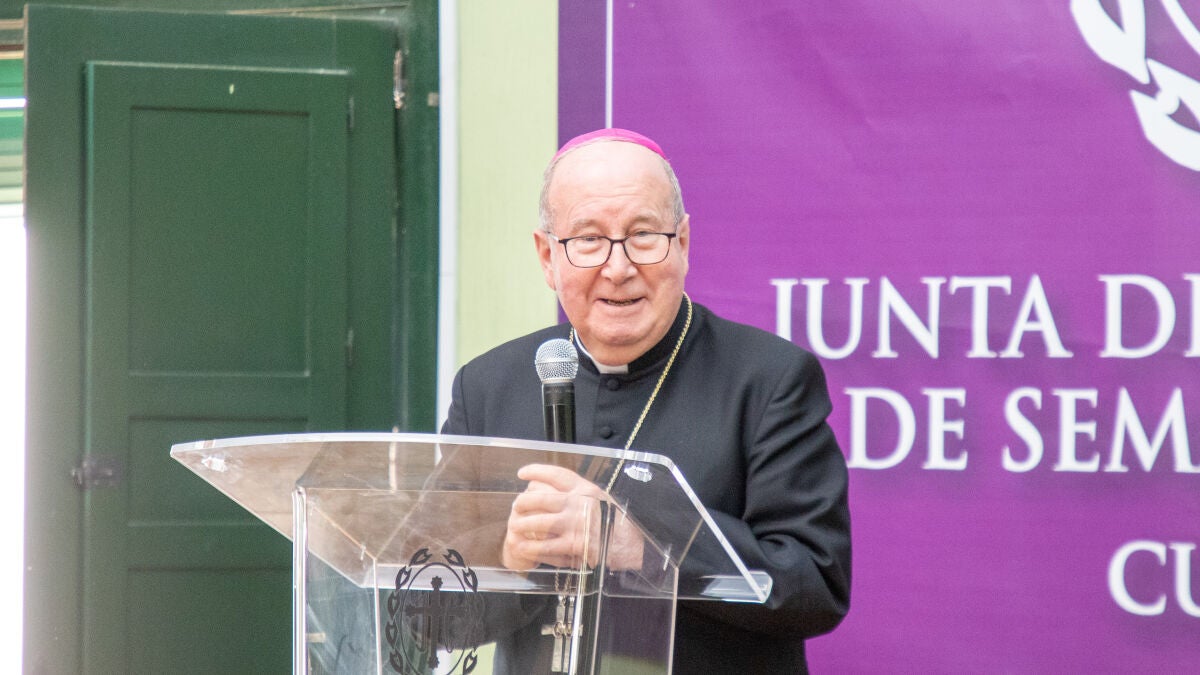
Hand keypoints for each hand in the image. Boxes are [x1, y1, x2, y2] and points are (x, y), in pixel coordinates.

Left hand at [501, 464, 644, 571]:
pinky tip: (522, 548)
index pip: (557, 474)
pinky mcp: (573, 547)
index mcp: (586, 490)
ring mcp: (575, 526)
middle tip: (516, 507)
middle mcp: (579, 504)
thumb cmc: (615, 523)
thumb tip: (553, 489)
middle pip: (539, 498)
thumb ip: (580, 494)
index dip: (536, 471)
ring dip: (521, 526)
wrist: (629, 547)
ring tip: (515, 528)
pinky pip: (544, 547)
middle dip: (522, 503)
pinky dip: (529, 548)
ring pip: (537, 523)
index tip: (523, 473)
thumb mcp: (601, 499)